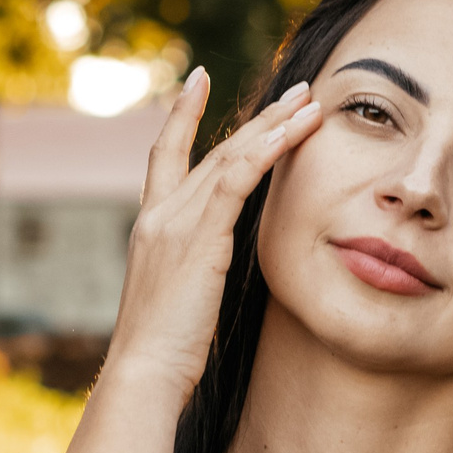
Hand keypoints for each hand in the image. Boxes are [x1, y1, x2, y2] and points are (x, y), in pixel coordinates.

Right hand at [105, 69, 322, 397]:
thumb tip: (213, 272)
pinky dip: (264, 153)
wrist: (143, 373)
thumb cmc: (163, 353)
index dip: (183, 115)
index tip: (199, 79)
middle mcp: (159, 215)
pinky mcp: (199, 238)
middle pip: (213, 150)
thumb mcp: (178, 299)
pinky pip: (237, 182)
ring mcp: (176, 223)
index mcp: (151, 227)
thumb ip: (194, 271)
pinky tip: (290, 134)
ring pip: (230, 157)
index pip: (166, 155)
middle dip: (257, 117)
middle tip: (294, 90)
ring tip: (309, 102)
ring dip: (273, 126)